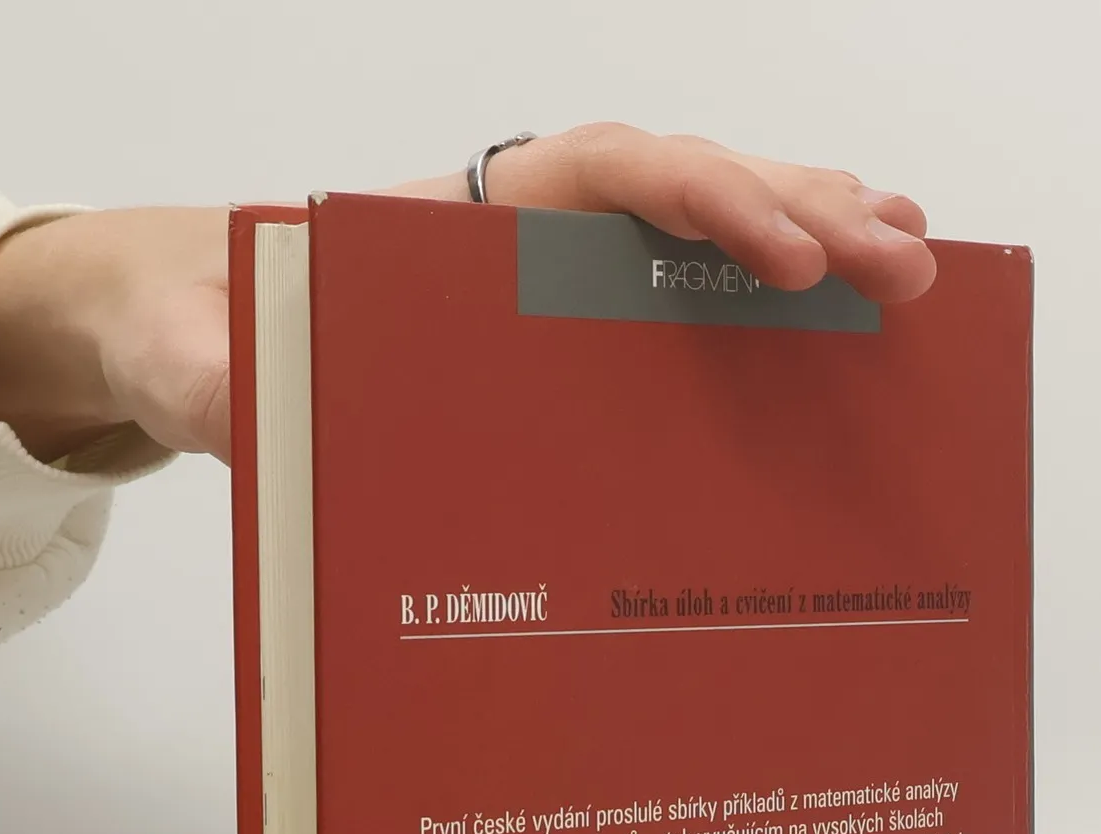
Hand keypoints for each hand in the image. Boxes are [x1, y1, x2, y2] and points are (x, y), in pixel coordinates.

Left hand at [0, 126, 936, 466]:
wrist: (188, 333)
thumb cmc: (206, 326)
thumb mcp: (198, 355)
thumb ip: (221, 373)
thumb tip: (249, 395)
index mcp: (458, 219)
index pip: (605, 171)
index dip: (704, 200)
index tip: (782, 257)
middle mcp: (525, 233)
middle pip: (686, 191)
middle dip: (801, 214)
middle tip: (903, 262)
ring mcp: (557, 284)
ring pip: (702, 240)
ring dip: (810, 242)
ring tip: (913, 264)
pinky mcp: (570, 343)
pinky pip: (682, 307)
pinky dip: (764, 306)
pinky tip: (838, 325)